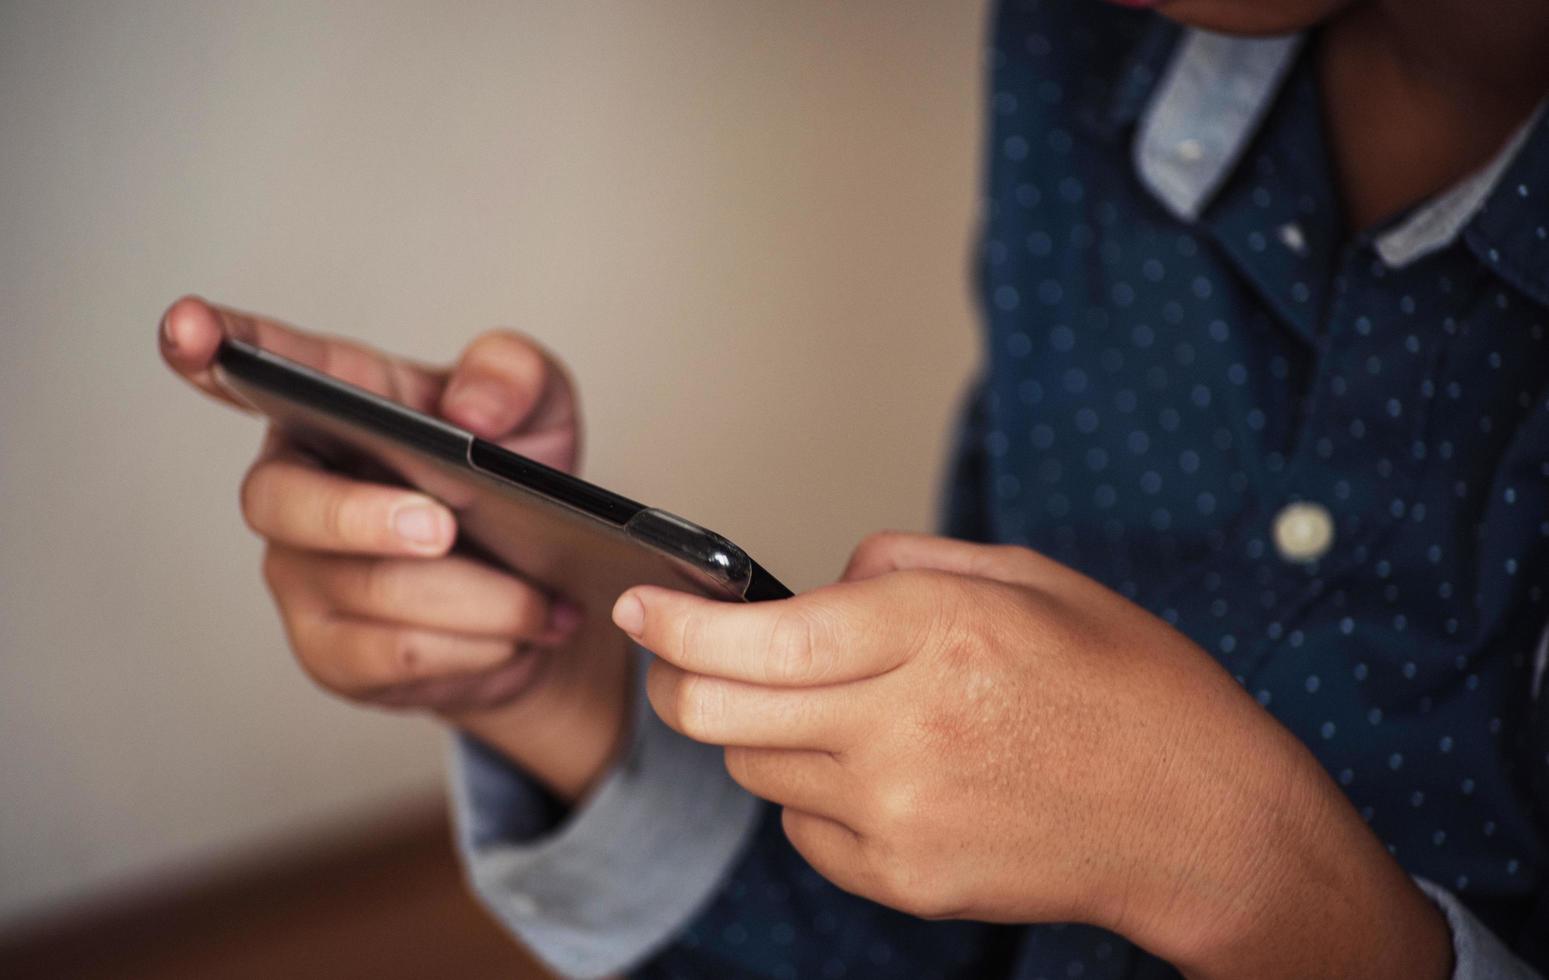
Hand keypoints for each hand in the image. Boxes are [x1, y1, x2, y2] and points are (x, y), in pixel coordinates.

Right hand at [160, 296, 629, 800]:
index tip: (187, 326)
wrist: (551, 595)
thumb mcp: (542, 411)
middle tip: (443, 526)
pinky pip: (393, 655)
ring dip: (475, 599)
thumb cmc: (520, 484)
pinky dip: (474, 647)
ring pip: (366, 588)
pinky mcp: (330, 650)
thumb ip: (513, 378)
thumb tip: (470, 413)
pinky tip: (516, 634)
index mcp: (340, 401)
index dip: (214, 346)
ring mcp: (302, 570)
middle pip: (282, 500)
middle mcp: (299, 483)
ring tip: (540, 600)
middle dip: (363, 518)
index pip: (262, 364)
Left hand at [614, 532, 1451, 978]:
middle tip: (684, 654)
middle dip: (679, 676)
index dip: (672, 619)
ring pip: (753, 768)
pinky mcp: (905, 880)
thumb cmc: (1132, 689)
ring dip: (760, 730)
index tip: (638, 607)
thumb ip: (905, 564)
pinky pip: (803, 830)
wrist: (1206, 823)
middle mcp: (903, 726)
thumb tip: (821, 578)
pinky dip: (812, 793)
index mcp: (936, 633)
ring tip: (838, 709)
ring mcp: (899, 815)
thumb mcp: (1031, 578)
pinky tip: (880, 771)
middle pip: (716, 711)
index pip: (754, 632)